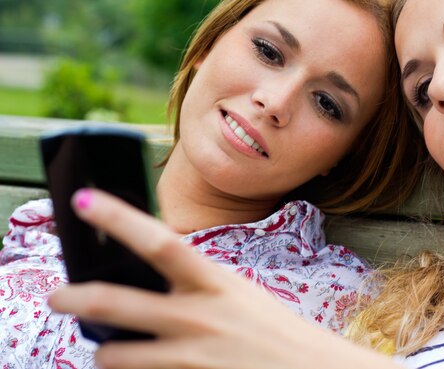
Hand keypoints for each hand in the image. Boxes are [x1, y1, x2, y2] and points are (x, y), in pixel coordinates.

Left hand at [48, 189, 396, 368]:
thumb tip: (149, 283)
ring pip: (114, 355)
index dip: (118, 218)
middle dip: (75, 297)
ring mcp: (192, 356)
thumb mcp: (239, 297)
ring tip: (100, 349)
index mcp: (215, 283)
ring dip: (100, 352)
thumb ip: (197, 289)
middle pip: (117, 302)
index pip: (160, 242)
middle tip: (58, 294)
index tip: (83, 201)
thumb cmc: (275, 331)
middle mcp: (198, 317)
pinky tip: (131, 368)